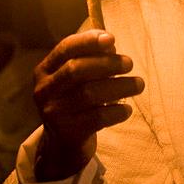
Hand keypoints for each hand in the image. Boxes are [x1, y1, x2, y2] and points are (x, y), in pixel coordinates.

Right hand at [32, 30, 143, 180]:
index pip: (65, 48)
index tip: (112, 38)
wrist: (61, 146)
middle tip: (129, 63)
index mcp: (44, 70)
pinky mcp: (68, 132)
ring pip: (89, 94)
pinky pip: (97, 117)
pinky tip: (127, 109)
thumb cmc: (74, 102)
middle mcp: (44, 90)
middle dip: (107, 63)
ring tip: (138, 84)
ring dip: (119, 86)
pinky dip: (116, 111)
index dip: (88, 41)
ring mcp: (54, 112)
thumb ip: (90, 60)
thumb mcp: (75, 80)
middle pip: (76, 70)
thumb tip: (111, 45)